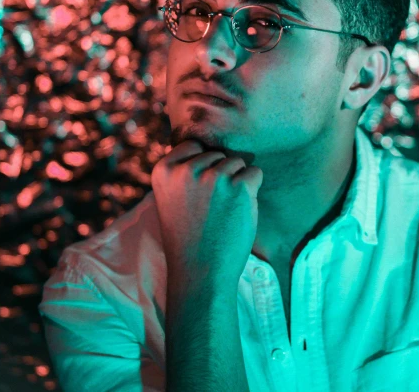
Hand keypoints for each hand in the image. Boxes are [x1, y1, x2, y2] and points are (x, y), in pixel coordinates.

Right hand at [151, 140, 263, 289]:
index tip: (198, 194)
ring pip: (237, 162)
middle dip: (220, 175)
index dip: (202, 167)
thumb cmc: (189, 237)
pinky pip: (255, 173)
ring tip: (223, 212)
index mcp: (163, 170)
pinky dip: (252, 190)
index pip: (194, 146)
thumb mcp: (172, 198)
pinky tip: (238, 211)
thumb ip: (183, 172)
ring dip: (237, 183)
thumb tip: (210, 147)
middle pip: (218, 154)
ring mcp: (213, 177)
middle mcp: (187, 170)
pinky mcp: (239, 188)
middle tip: (211, 209)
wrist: (200, 273)